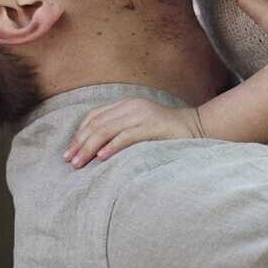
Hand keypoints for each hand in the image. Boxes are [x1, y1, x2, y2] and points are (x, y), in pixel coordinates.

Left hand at [62, 97, 204, 167]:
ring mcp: (141, 115)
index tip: (69, 151)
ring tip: (79, 163)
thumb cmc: (167, 133)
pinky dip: (111, 147)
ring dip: (89, 148)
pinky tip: (101, 158)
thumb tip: (96, 150)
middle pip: (97, 124)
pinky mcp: (151, 126)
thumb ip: (121, 131)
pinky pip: (126, 136)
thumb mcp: (140, 126)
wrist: (198, 127)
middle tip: (69, 161)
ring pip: (106, 130)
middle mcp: (131, 106)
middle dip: (80, 143)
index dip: (79, 134)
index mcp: (126, 104)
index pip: (94, 116)